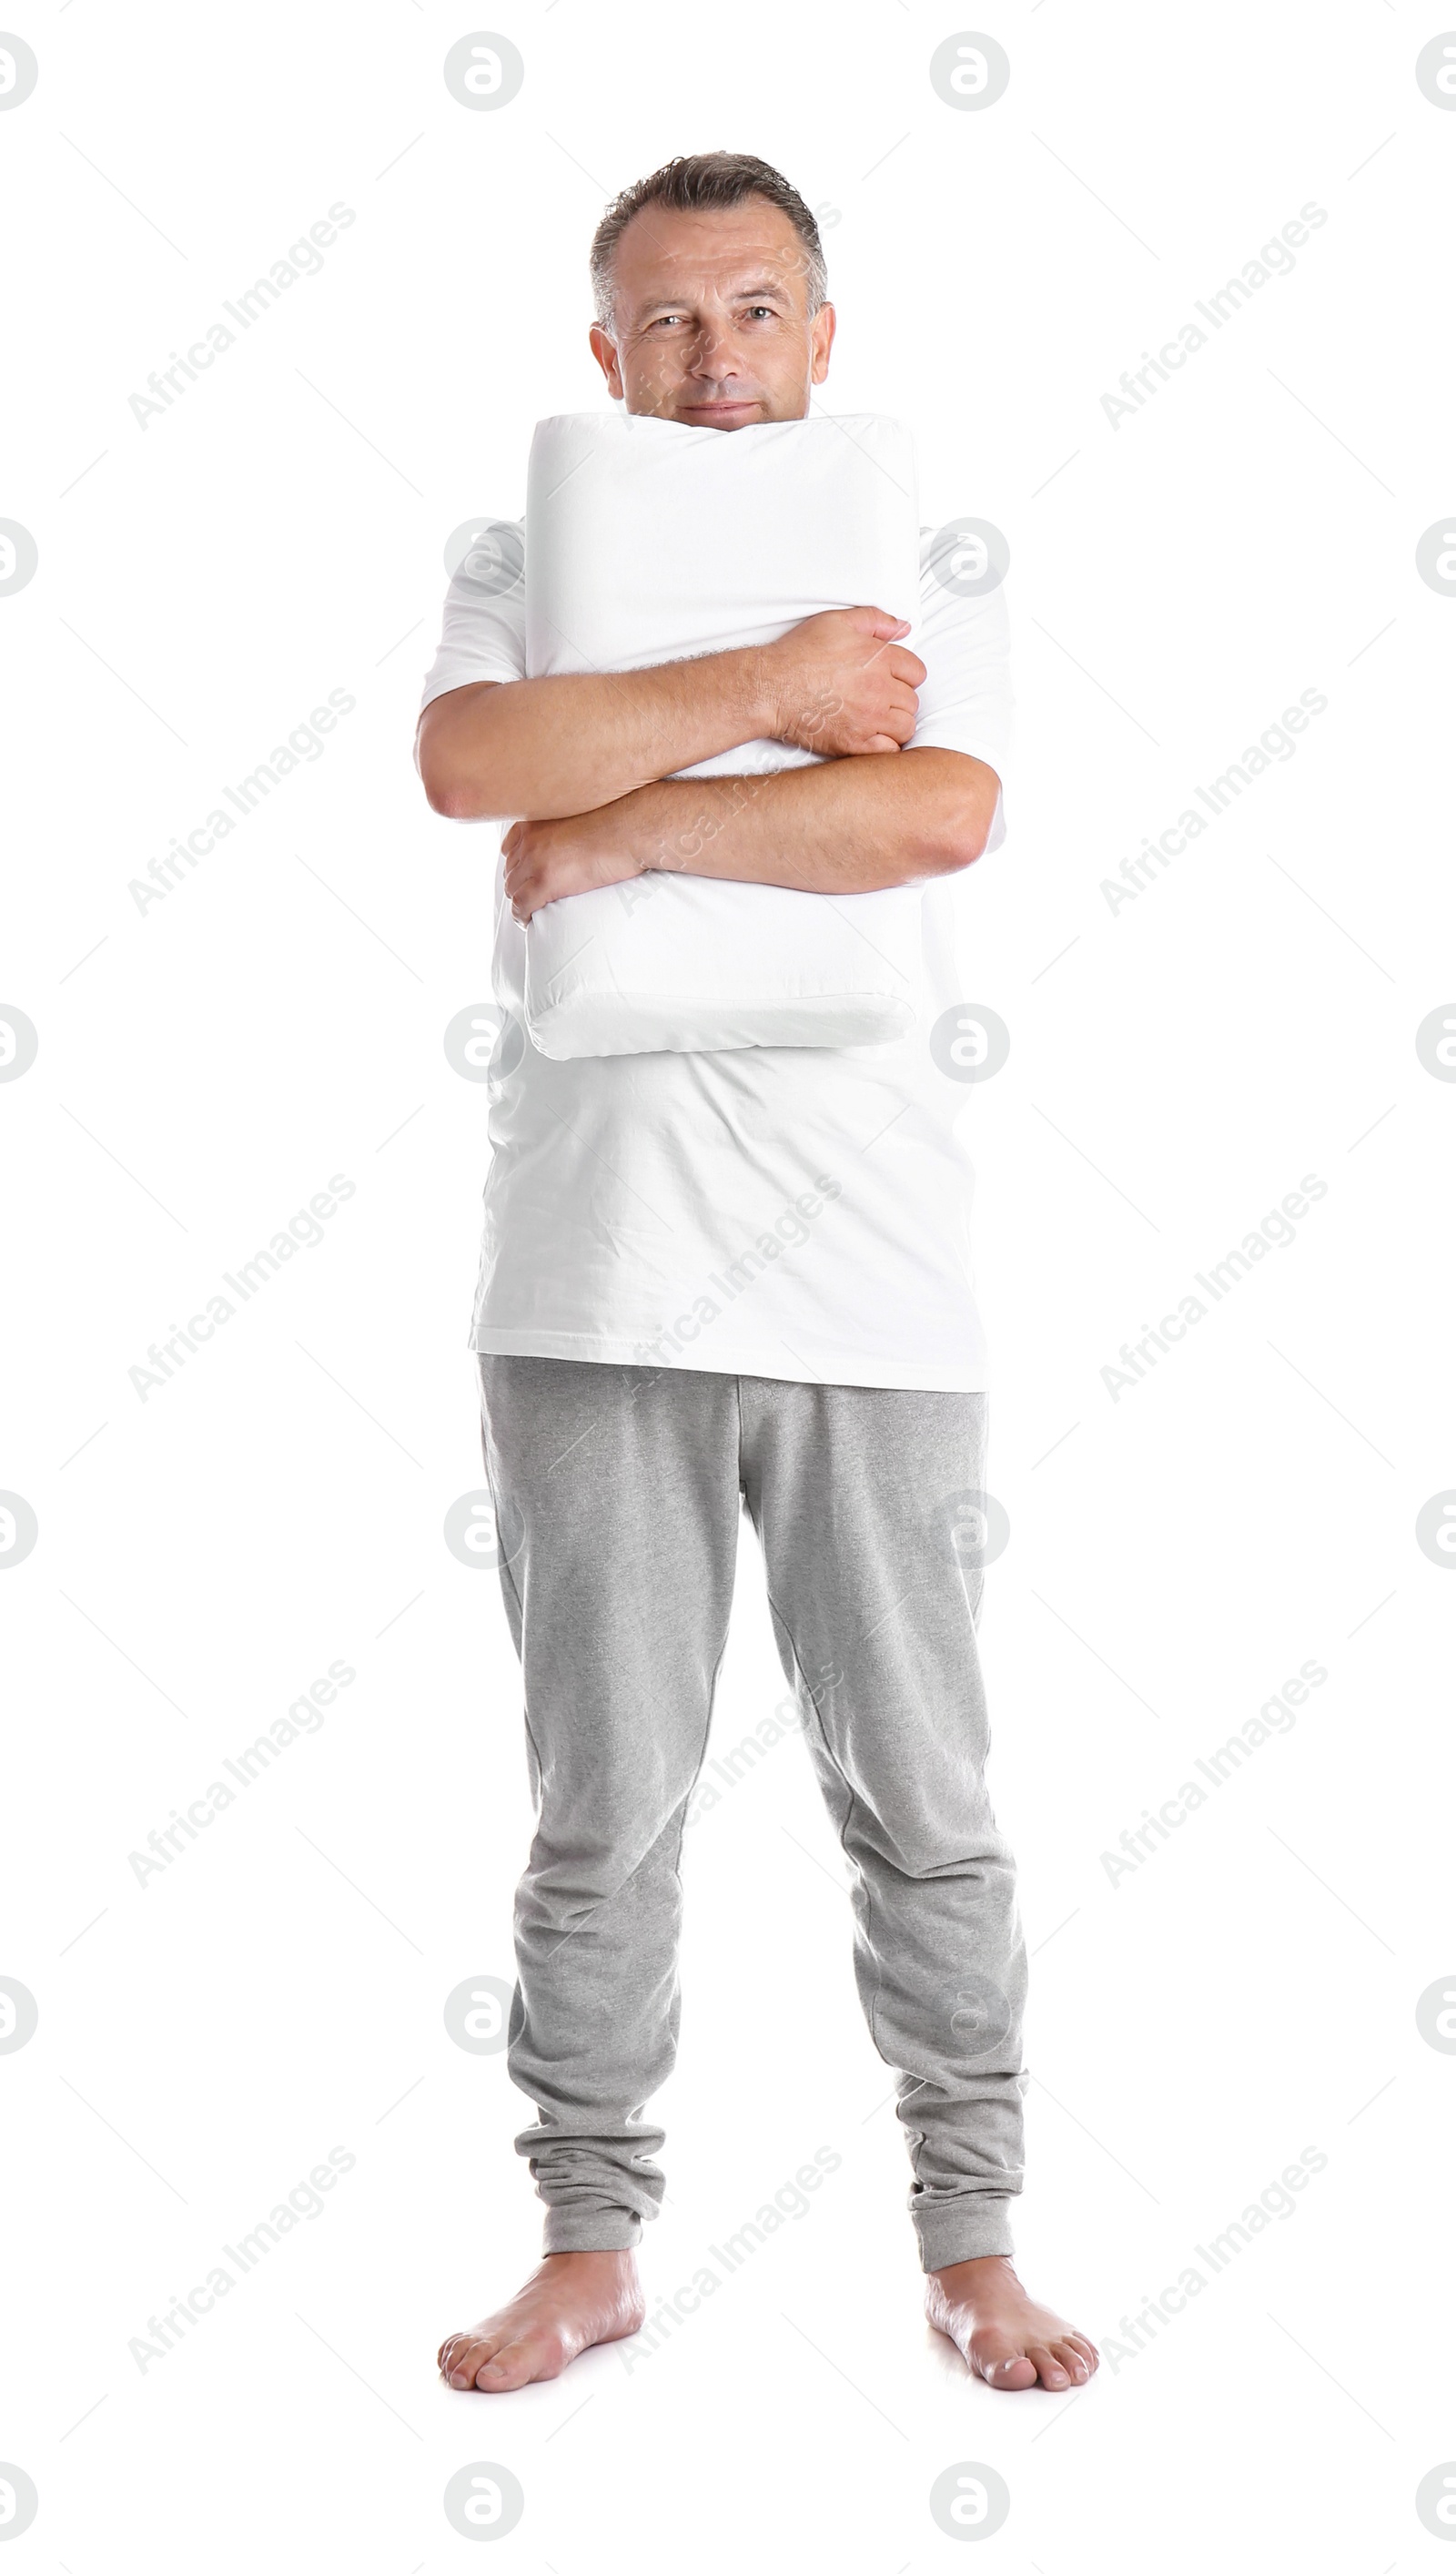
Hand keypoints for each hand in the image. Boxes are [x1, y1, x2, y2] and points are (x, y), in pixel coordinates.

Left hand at [501, 811, 642, 924]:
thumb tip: (565, 847)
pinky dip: (522, 916)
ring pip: (512, 890)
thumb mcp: (577, 817)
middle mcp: (530, 840)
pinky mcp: (547, 881)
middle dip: (519, 886)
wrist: (628, 832)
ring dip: (519, 903)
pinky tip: (528, 921)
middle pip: (510, 871)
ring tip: (530, 912)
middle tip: (531, 899)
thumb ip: (561, 829)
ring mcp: (536, 861)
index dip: (516, 867)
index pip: (509, 848)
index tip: (524, 878)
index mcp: (535, 823)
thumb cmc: (614, 825)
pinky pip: (521, 905)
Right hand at [760, 606, 926, 757]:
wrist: (772, 687)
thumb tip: (904, 627)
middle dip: (899, 700)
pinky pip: (889, 751)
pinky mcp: (855, 743)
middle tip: (879, 700)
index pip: (917, 672)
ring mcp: (869, 719)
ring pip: (905, 727)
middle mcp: (879, 689)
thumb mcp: (837, 622)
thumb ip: (876, 620)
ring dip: (895, 724)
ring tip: (877, 720)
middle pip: (912, 701)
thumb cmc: (800, 653)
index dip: (905, 676)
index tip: (890, 680)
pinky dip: (885, 746)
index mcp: (880, 659)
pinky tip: (871, 738)